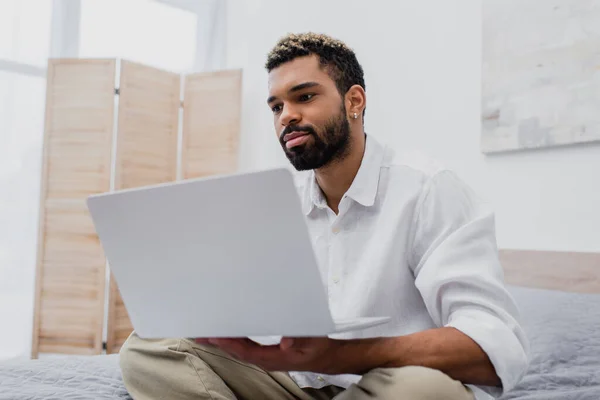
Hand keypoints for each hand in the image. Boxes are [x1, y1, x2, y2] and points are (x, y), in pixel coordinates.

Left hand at [195, 336, 342, 373]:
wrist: (325, 357)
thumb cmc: (318, 347)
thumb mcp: (313, 340)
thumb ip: (300, 338)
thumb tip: (286, 341)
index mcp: (275, 359)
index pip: (247, 352)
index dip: (231, 344)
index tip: (216, 335)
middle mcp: (265, 360)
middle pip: (237, 352)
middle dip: (218, 342)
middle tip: (199, 332)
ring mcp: (264, 358)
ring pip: (238, 350)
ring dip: (222, 341)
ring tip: (205, 332)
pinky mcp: (265, 354)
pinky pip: (244, 348)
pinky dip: (232, 340)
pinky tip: (224, 333)